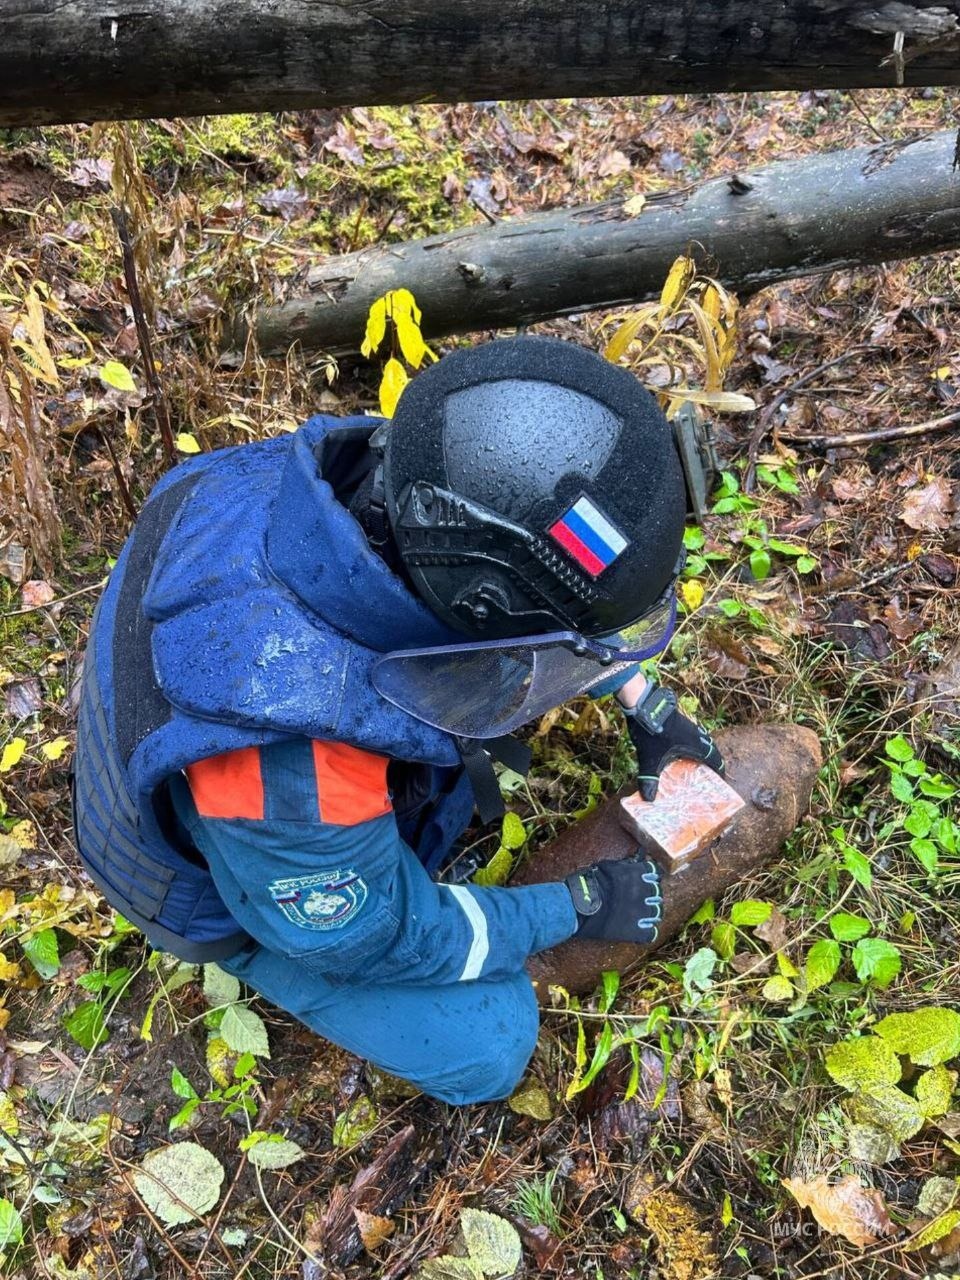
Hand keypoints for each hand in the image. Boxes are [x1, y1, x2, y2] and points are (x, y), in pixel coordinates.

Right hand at [564, 857, 660, 943]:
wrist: (578, 906)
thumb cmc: (588, 883)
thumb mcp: (607, 866)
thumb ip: (624, 865)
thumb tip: (634, 860)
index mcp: (636, 874)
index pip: (655, 873)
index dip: (651, 878)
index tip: (647, 881)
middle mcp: (643, 892)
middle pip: (658, 894)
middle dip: (650, 896)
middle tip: (641, 899)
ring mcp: (642, 912)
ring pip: (657, 913)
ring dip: (650, 913)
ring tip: (641, 915)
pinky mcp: (636, 930)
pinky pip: (651, 932)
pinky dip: (647, 931)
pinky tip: (640, 929)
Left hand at [623, 682, 723, 800]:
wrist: (644, 704)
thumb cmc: (652, 732)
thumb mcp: (649, 759)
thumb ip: (649, 778)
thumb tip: (649, 799)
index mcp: (695, 745)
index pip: (714, 759)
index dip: (719, 770)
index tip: (720, 780)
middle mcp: (696, 735)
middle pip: (710, 749)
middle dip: (711, 762)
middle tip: (709, 774)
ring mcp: (688, 726)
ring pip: (701, 740)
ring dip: (701, 751)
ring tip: (695, 763)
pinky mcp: (679, 721)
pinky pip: (691, 735)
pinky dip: (691, 744)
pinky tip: (679, 749)